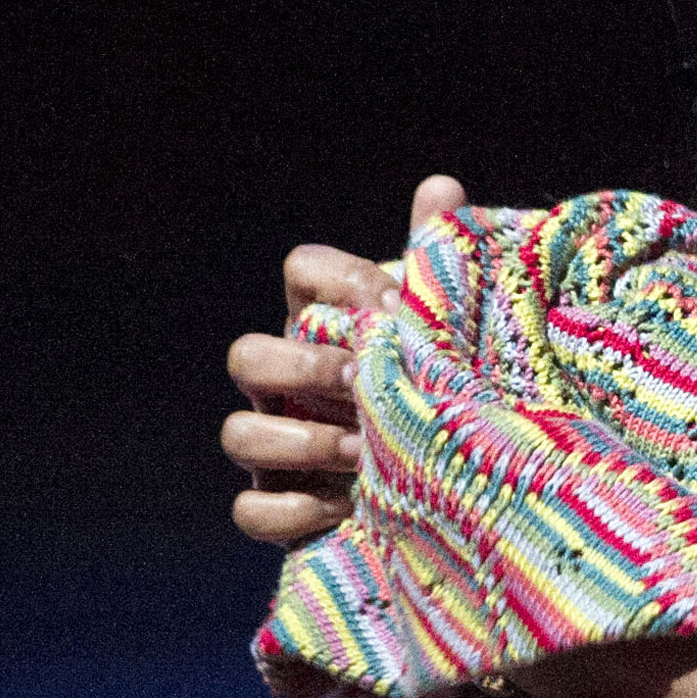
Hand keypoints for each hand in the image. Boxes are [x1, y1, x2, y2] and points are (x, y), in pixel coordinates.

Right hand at [224, 174, 467, 547]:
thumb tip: (441, 186)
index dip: (340, 280)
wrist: (458, 494)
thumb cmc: (443, 396)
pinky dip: (291, 511)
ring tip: (363, 453)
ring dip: (298, 441)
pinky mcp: (281, 509)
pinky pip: (252, 510)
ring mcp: (278, 450)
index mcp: (328, 327)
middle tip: (362, 380)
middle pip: (246, 355)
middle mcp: (289, 386)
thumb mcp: (446, 336)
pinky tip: (346, 509)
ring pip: (238, 433)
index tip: (400, 308)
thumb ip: (438, 268)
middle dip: (300, 366)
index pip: (303, 272)